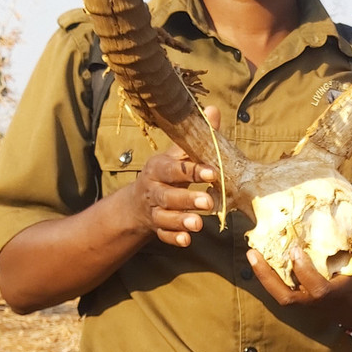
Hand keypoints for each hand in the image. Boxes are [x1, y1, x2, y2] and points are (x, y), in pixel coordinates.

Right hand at [129, 107, 221, 246]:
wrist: (139, 201)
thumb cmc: (166, 174)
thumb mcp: (177, 155)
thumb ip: (195, 139)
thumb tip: (213, 111)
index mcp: (158, 168)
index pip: (175, 168)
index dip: (193, 170)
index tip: (213, 173)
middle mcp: (154, 189)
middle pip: (168, 195)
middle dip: (188, 199)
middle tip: (208, 202)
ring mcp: (154, 210)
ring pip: (165, 216)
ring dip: (181, 220)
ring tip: (199, 224)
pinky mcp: (156, 227)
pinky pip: (163, 235)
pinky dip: (174, 238)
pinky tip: (187, 240)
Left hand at [248, 200, 351, 326]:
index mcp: (338, 290)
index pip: (318, 289)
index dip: (304, 272)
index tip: (295, 248)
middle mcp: (319, 300)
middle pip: (288, 297)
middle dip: (270, 277)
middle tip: (257, 251)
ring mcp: (309, 302)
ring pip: (280, 296)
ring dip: (263, 277)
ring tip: (251, 253)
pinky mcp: (302, 300)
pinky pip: (281, 292)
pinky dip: (268, 278)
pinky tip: (258, 257)